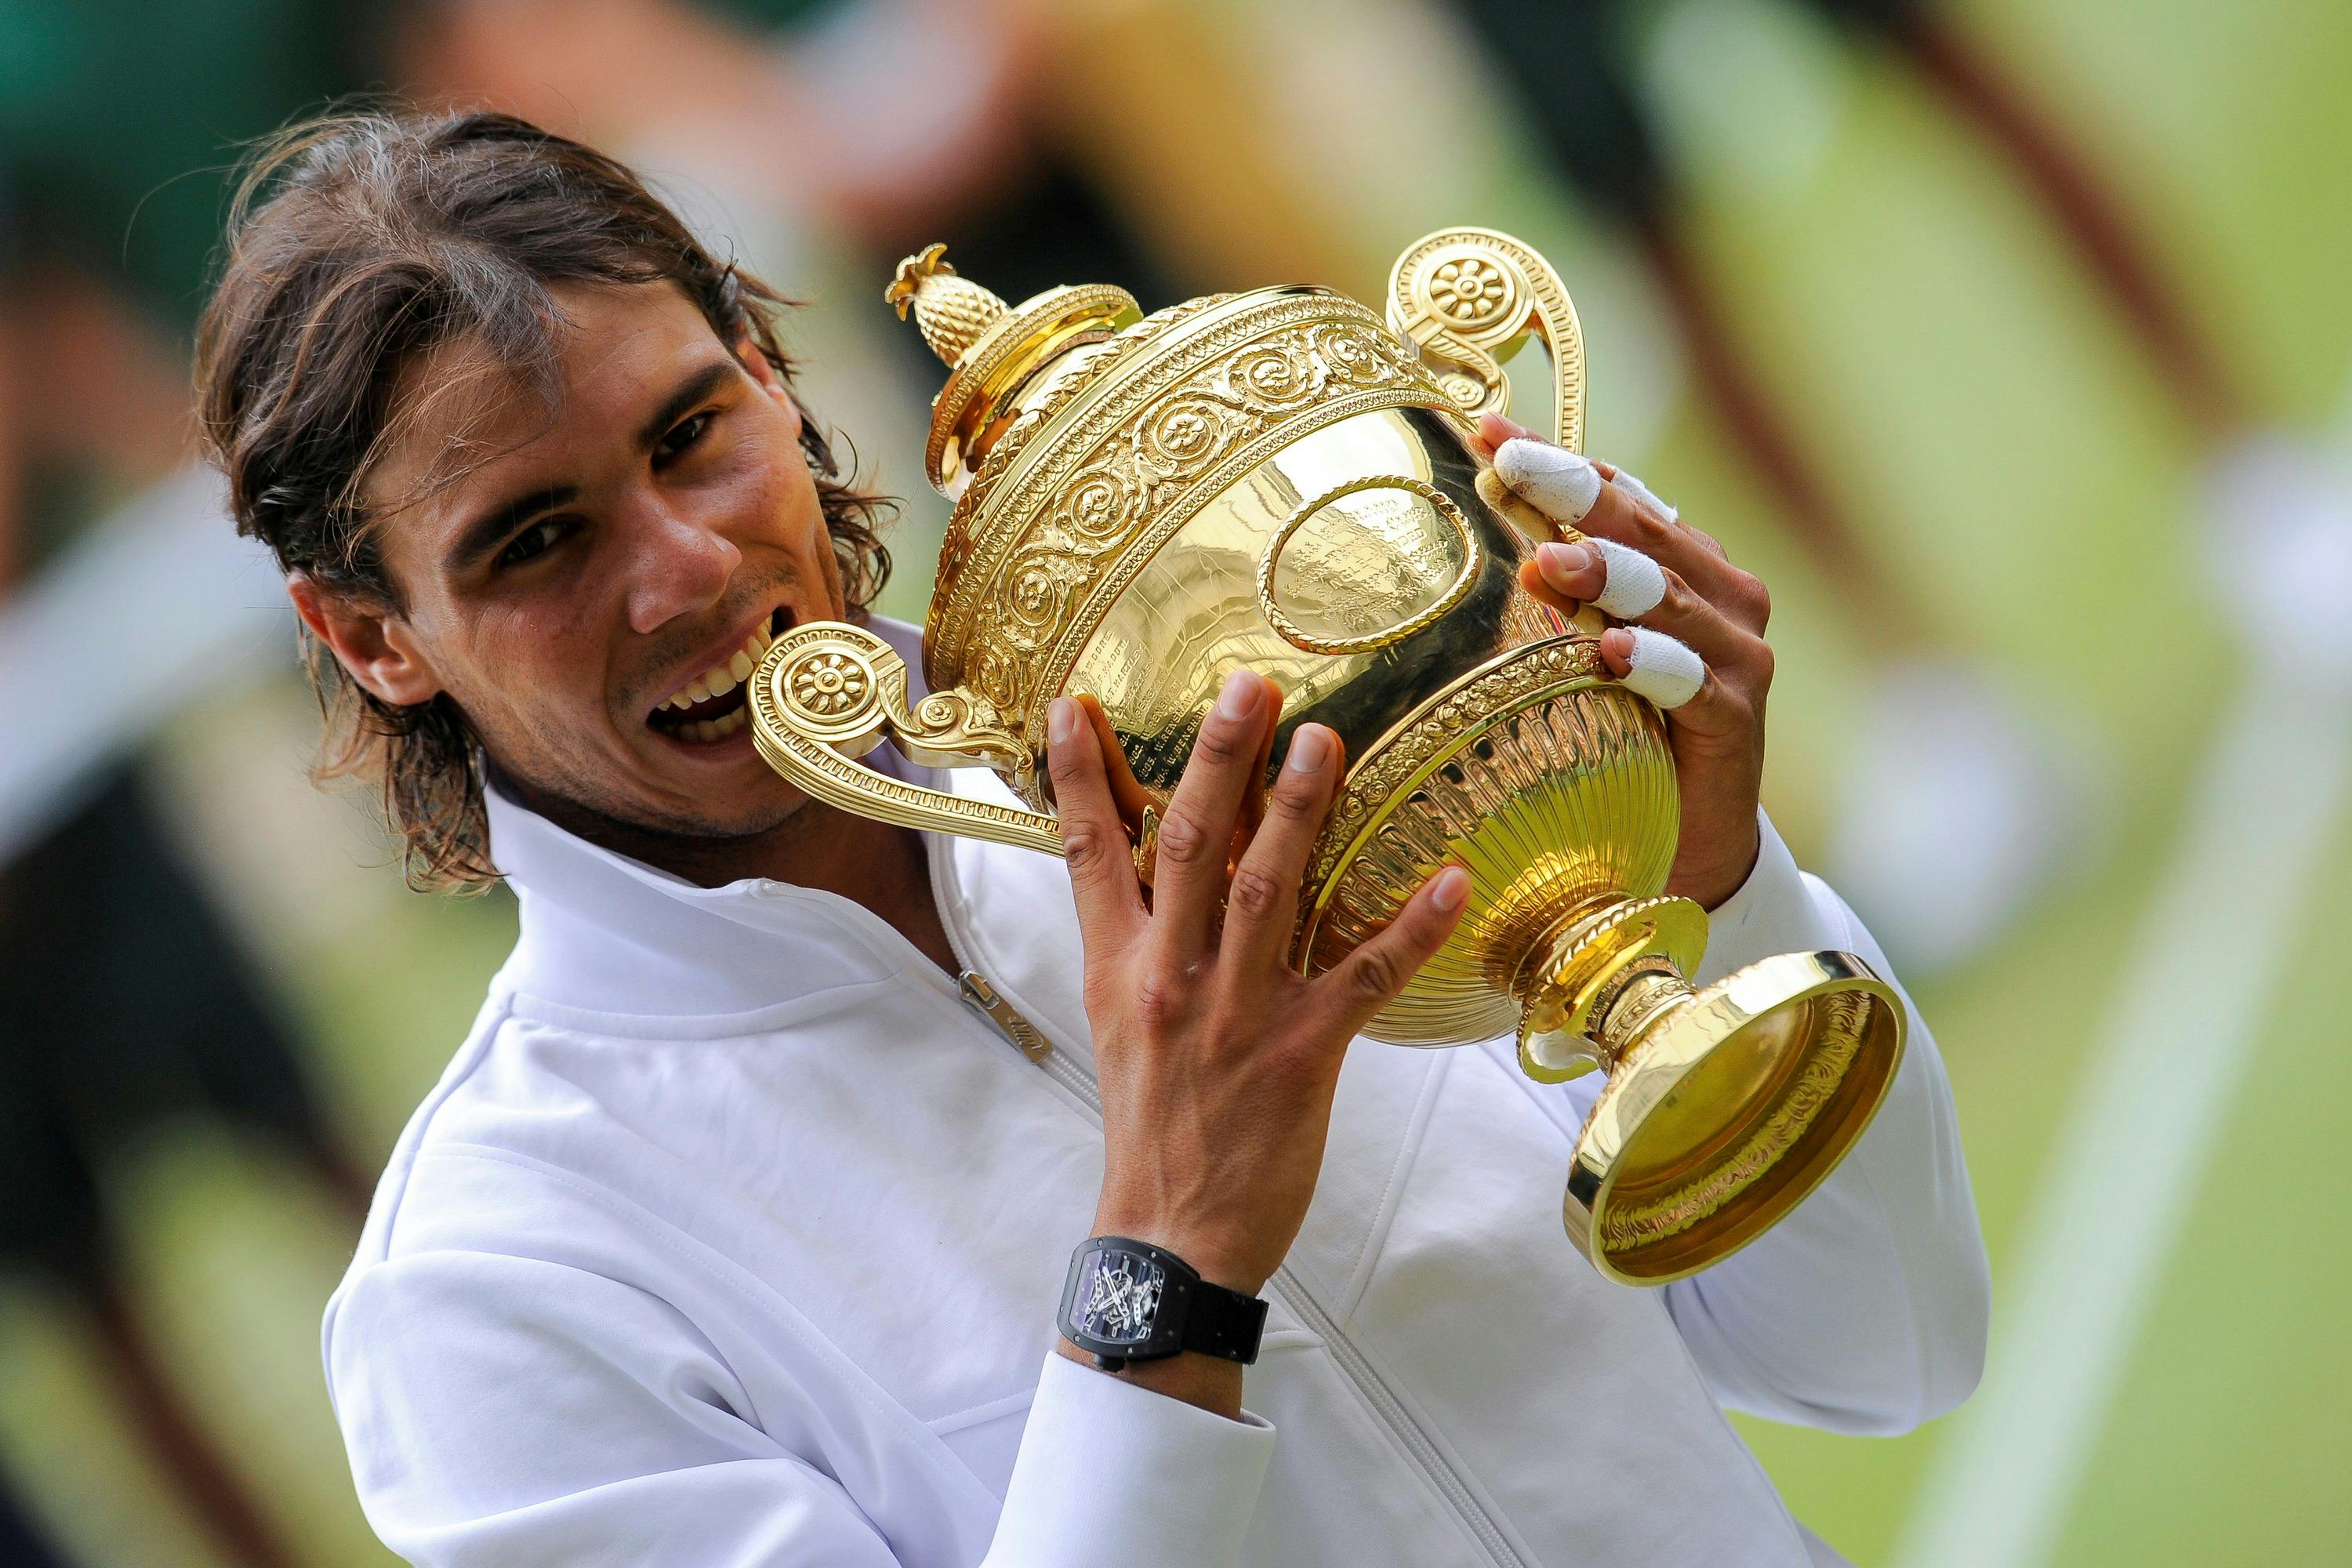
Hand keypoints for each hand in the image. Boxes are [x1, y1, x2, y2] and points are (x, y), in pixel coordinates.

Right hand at [1044, 672, 1469, 1406]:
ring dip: (1298, 814)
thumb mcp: (1118, 1021)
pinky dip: (1410, 927)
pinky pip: (1364, 977)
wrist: (1170, 1236)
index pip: (1088, 855)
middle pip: (1190, 848)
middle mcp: (1171, 979)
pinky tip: (1451, 877)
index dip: (1081, 777)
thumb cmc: (1152, 1121)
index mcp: (1119, 968)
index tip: (1076, 702)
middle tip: (1247, 687)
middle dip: (1217, 762)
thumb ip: (1136, 937)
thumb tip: (1152, 858)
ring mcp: (1238, 1016)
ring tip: (1324, 742)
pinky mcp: (1304, 1056)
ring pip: (1269, 894)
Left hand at [1476, 412, 1770, 910]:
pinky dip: (1655, 664)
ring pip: (1672, 596)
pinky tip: (1614, 654)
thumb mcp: (1582, 649)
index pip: (1618, 491)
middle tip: (1512, 467)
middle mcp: (1721, 593)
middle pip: (1645, 528)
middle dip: (1575, 495)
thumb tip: (1463, 524)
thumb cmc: (1626, 731)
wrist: (1693, 840)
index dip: (1557, 458)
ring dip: (1613, 574)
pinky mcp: (1736, 719)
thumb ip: (1553, 590)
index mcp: (1682, 560)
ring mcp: (1736, 655)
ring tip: (1555, 562)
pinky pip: (1692, 684)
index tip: (1488, 430)